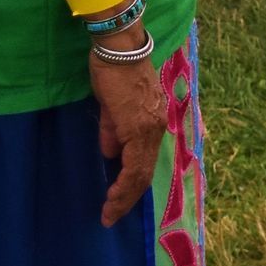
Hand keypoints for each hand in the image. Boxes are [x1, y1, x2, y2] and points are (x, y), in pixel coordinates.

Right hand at [91, 45, 168, 227]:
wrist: (118, 48)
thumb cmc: (114, 70)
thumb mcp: (112, 105)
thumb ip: (113, 129)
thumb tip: (111, 153)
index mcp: (152, 122)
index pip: (144, 162)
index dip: (131, 186)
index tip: (115, 204)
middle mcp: (156, 127)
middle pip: (144, 172)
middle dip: (127, 198)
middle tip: (111, 217)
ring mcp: (149, 127)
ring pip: (140, 172)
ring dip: (124, 196)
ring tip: (109, 213)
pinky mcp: (138, 125)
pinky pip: (132, 163)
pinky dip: (123, 183)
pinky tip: (112, 195)